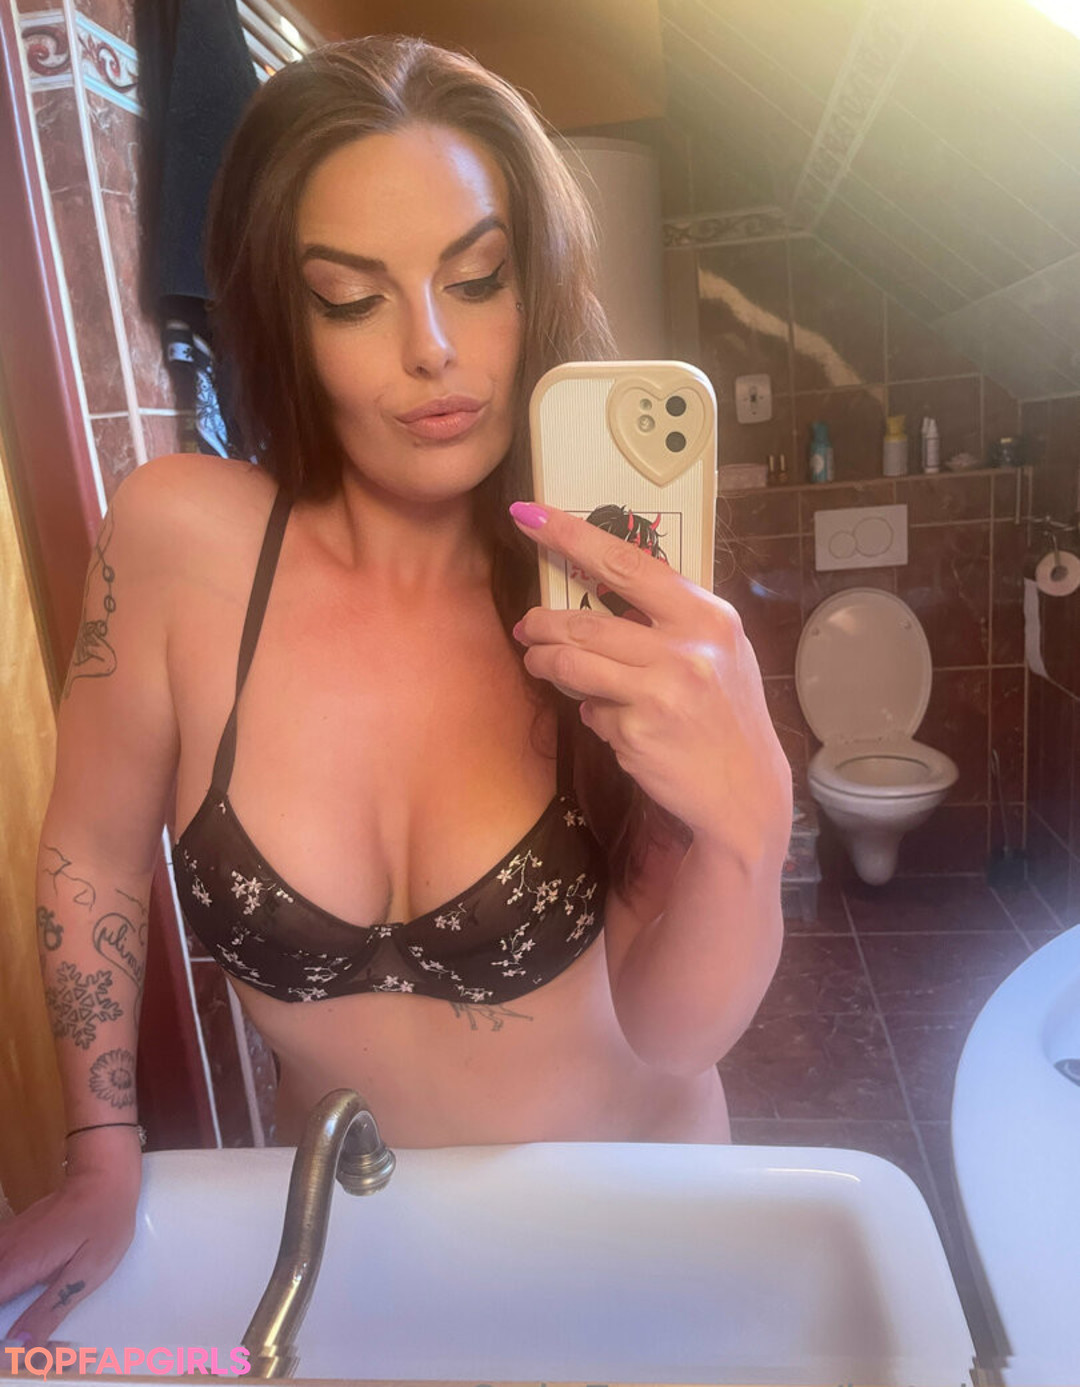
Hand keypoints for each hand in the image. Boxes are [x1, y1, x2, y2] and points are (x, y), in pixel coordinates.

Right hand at [0, 1168, 138, 1346]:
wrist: (104, 1177)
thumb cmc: (103, 1223)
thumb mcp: (86, 1274)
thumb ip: (48, 1311)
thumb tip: (19, 1347)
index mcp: (17, 1268)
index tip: (8, 1347)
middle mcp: (2, 1254)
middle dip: (2, 1318)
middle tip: (22, 1337)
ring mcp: (3, 1242)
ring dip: (5, 1301)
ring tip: (24, 1316)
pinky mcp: (10, 1237)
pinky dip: (4, 1285)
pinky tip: (20, 1295)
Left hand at [509, 501, 791, 865]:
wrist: (746, 792)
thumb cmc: (725, 716)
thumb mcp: (717, 652)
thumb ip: (669, 620)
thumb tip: (599, 591)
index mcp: (707, 615)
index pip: (626, 561)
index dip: (570, 536)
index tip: (529, 515)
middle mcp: (688, 646)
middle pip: (585, 621)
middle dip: (542, 624)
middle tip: (526, 628)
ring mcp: (662, 690)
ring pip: (573, 663)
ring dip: (545, 663)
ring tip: (539, 663)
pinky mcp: (639, 731)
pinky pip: (591, 711)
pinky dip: (591, 713)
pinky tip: (610, 721)